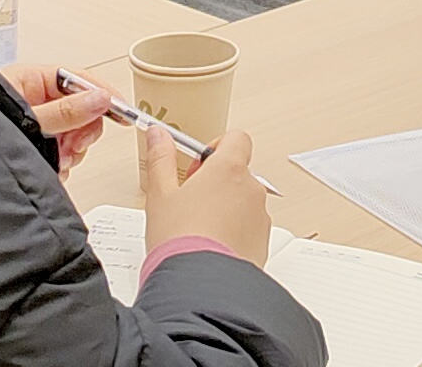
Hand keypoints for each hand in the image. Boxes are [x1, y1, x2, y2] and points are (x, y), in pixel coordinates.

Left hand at [7, 63, 111, 167]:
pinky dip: (63, 163)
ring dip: (72, 151)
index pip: (76, 79)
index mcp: (30, 81)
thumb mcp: (26, 120)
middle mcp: (34, 100)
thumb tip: (99, 99)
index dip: (102, 92)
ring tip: (58, 160)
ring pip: (74, 134)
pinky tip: (53, 168)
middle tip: (75, 146)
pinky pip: (62, 152)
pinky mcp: (34, 147)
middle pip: (80, 109)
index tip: (121, 109)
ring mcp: (35, 125)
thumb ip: (63, 112)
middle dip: (82, 132)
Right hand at [139, 115, 268, 259]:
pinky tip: (211, 247)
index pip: (237, 139)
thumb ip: (161, 158)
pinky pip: (249, 228)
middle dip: (216, 182)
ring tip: (198, 230)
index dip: (217, 148)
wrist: (199, 286)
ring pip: (244, 202)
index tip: (198, 166)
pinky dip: (234, 232)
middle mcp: (251, 189)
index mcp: (229, 169)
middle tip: (190, 202)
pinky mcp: (263, 243)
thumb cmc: (178, 240)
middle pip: (238, 172)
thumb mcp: (160, 194)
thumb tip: (158, 135)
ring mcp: (260, 217)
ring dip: (225, 208)